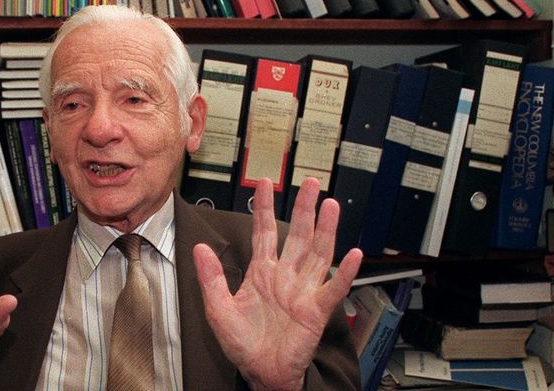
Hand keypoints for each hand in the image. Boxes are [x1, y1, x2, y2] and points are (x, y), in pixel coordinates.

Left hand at [193, 177, 361, 389]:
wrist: (261, 372)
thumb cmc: (242, 344)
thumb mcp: (218, 309)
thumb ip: (211, 278)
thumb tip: (200, 248)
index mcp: (261, 273)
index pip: (265, 232)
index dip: (265, 208)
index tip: (265, 183)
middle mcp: (285, 277)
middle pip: (298, 235)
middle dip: (304, 208)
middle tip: (310, 182)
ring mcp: (303, 291)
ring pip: (318, 254)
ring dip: (326, 229)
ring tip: (331, 205)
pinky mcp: (316, 310)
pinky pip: (333, 288)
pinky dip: (345, 273)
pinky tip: (353, 255)